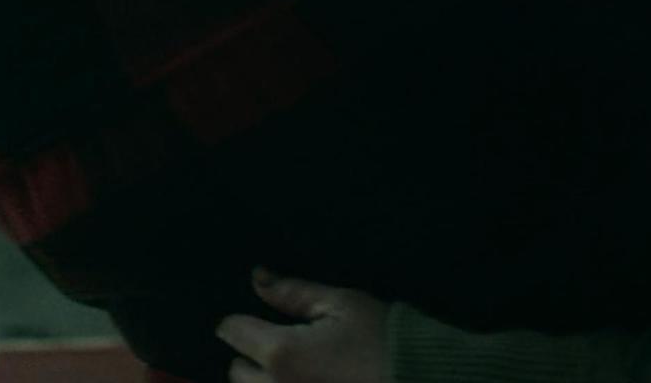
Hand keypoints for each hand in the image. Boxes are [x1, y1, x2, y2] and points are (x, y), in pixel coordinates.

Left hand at [215, 267, 389, 382]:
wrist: (417, 378)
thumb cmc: (383, 338)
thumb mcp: (343, 304)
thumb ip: (294, 292)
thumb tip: (257, 278)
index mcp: (280, 352)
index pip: (232, 331)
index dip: (241, 321)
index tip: (255, 319)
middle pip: (236, 372)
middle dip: (252, 356)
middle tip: (284, 347)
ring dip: (263, 381)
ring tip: (296, 370)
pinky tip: (305, 380)